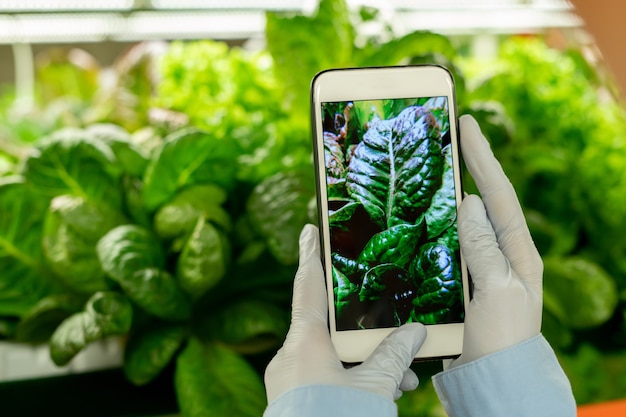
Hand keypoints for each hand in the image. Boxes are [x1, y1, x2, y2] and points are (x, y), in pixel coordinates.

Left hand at [264, 224, 426, 403]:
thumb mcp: (374, 387)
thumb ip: (394, 354)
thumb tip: (414, 332)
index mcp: (303, 342)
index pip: (308, 286)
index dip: (309, 254)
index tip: (308, 229)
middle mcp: (291, 356)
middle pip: (329, 327)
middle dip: (364, 330)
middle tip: (390, 327)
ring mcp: (291, 380)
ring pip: (333, 358)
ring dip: (367, 364)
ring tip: (403, 378)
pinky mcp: (296, 400)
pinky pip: (327, 378)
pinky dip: (353, 381)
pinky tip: (385, 392)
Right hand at [452, 115, 542, 366]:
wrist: (492, 384)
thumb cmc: (500, 343)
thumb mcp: (498, 294)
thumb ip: (484, 249)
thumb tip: (469, 202)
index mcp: (518, 254)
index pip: (498, 195)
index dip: (483, 158)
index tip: (466, 124)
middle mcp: (502, 255)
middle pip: (483, 200)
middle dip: (469, 166)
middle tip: (450, 135)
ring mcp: (482, 268)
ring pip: (463, 220)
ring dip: (449, 191)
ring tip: (433, 165)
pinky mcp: (462, 282)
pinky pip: (448, 244)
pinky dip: (436, 224)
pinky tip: (422, 216)